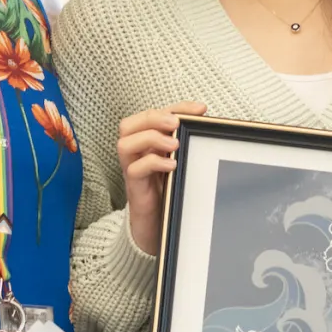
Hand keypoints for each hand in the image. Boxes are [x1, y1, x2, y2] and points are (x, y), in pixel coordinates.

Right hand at [117, 102, 205, 253]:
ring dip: (150, 137)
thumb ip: (185, 143)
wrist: (156, 224)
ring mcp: (131, 169)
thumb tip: (207, 124)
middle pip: (129, 124)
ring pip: (125, 143)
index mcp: (146, 141)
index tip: (200, 110)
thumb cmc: (168, 188)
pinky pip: (135, 169)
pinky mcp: (134, 187)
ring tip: (173, 143)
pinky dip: (153, 163)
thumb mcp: (178, 161)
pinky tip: (172, 165)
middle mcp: (135, 152)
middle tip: (176, 123)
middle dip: (154, 117)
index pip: (154, 113)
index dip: (176, 107)